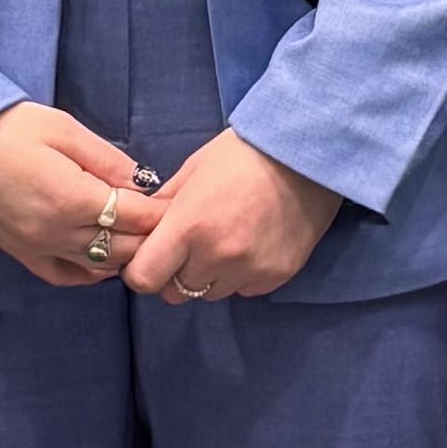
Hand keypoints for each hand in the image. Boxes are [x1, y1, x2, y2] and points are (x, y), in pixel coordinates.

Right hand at [0, 102, 168, 287]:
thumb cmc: (9, 128)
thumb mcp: (64, 129)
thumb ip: (107, 159)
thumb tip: (141, 182)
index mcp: (72, 199)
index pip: (134, 217)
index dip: (161, 211)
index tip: (178, 203)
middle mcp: (57, 234)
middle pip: (123, 248)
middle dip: (150, 236)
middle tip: (168, 221)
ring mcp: (37, 248)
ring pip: (99, 267)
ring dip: (125, 254)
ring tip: (140, 236)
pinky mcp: (21, 254)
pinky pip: (66, 276)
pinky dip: (91, 271)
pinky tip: (104, 258)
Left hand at [118, 130, 338, 302]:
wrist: (305, 154)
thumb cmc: (243, 153)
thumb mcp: (192, 170)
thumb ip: (163, 206)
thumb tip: (142, 229)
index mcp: (188, 226)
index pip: (144, 278)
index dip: (140, 271)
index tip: (148, 258)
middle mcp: (216, 255)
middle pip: (175, 293)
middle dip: (173, 275)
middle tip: (186, 248)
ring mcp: (249, 270)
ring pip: (209, 293)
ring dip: (208, 276)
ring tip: (224, 241)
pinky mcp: (276, 276)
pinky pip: (243, 290)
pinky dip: (239, 275)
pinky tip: (251, 244)